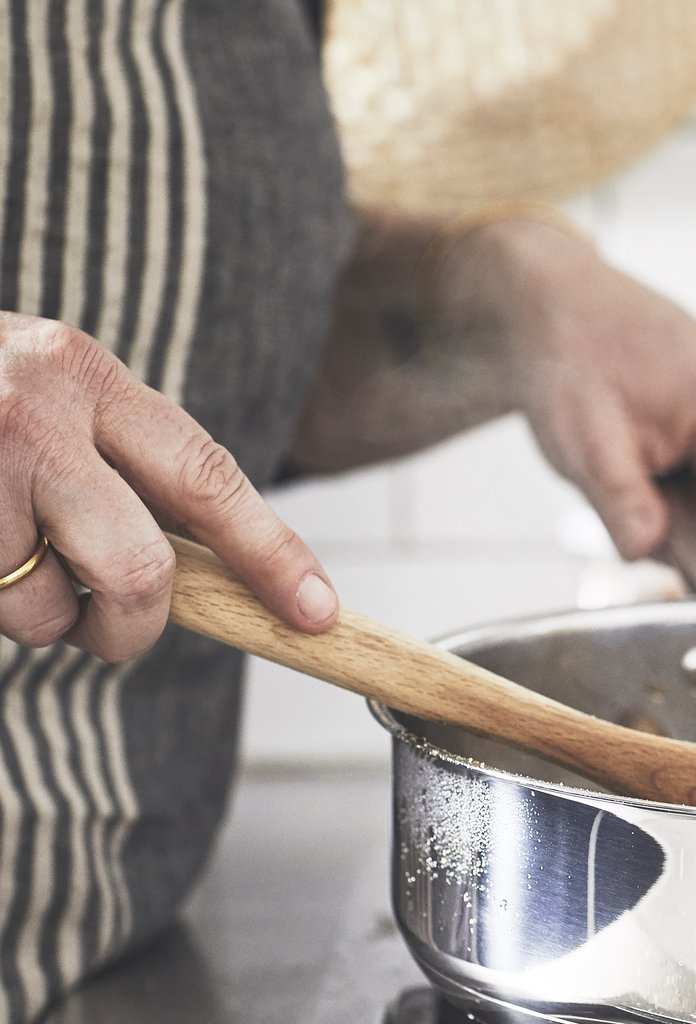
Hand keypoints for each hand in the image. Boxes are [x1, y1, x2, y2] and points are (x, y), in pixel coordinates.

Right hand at [0, 313, 337, 660]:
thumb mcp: (50, 396)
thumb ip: (123, 465)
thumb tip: (212, 574)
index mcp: (85, 374)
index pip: (208, 476)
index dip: (272, 554)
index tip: (317, 613)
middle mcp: (29, 409)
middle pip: (137, 570)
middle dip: (135, 627)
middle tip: (115, 631)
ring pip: (43, 607)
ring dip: (38, 618)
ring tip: (3, 563)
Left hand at [481, 222, 695, 561]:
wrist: (563, 313)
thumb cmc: (575, 356)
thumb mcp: (583, 438)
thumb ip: (621, 500)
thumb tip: (647, 548)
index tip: (691, 582)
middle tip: (637, 518)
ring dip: (694, 527)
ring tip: (639, 485)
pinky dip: (693, 506)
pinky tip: (653, 477)